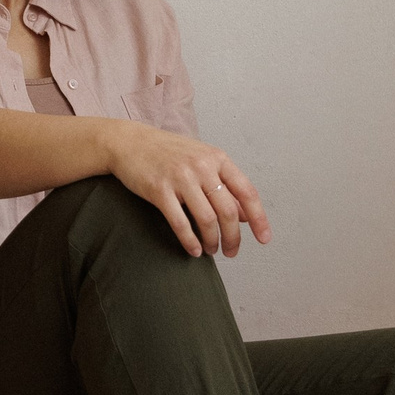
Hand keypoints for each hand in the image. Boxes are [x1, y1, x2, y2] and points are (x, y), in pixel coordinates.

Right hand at [98, 120, 270, 256]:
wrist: (130, 142)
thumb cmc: (168, 153)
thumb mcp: (202, 161)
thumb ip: (224, 185)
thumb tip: (245, 215)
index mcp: (217, 158)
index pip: (246, 192)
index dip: (258, 218)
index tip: (264, 238)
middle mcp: (202, 166)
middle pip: (227, 211)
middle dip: (233, 238)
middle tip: (231, 252)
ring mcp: (180, 177)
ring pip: (206, 219)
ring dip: (212, 241)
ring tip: (211, 250)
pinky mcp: (159, 189)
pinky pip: (180, 223)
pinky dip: (190, 241)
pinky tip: (193, 249)